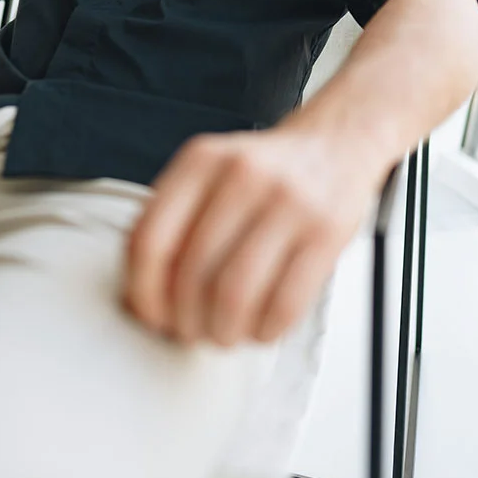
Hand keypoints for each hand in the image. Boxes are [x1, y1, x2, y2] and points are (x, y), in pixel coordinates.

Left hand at [122, 126, 374, 347]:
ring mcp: (288, 202)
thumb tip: (145, 295)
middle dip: (185, 320)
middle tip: (190, 331)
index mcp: (202, 160)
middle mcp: (242, 175)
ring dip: (222, 331)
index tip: (151, 315)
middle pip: (191, 273)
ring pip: (234, 295)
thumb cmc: (266, 172)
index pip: (149, 238)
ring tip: (223, 333)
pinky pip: (284, 304)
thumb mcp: (211, 172)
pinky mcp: (326, 231)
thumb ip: (176, 219)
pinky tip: (260, 327)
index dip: (143, 292)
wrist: (334, 144)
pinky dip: (264, 331)